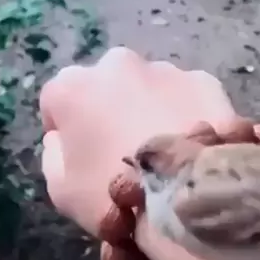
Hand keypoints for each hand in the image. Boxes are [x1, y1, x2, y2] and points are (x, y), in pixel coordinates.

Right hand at [40, 46, 241, 236]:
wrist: (185, 196)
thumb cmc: (112, 195)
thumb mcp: (61, 190)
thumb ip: (54, 152)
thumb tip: (63, 136)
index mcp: (73, 86)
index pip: (58, 102)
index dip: (67, 132)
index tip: (82, 157)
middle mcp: (117, 63)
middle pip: (107, 87)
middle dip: (112, 110)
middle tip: (126, 151)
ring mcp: (165, 68)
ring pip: (151, 87)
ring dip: (152, 108)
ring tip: (167, 152)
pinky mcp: (205, 80)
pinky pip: (189, 96)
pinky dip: (189, 113)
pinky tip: (195, 147)